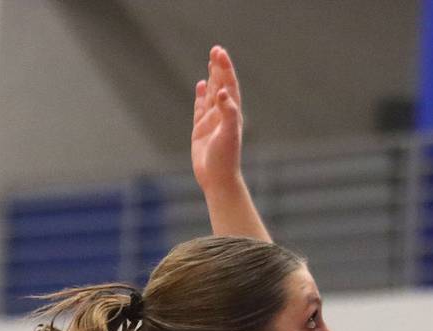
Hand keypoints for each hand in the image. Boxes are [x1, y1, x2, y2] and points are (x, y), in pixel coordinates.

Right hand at [191, 45, 244, 194]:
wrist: (217, 178)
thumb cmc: (226, 158)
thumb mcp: (228, 133)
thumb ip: (228, 112)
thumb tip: (223, 92)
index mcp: (232, 112)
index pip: (229, 84)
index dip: (225, 68)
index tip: (219, 53)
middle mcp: (223, 114)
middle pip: (221, 85)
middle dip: (219, 68)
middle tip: (215, 49)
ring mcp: (212, 121)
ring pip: (211, 94)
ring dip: (212, 78)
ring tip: (210, 61)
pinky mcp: (201, 129)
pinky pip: (201, 107)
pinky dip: (201, 95)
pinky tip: (200, 85)